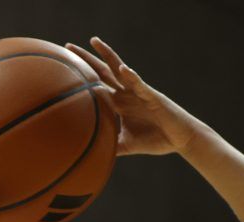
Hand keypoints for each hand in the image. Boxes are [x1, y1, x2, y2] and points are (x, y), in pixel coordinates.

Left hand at [65, 37, 201, 156]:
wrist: (179, 140)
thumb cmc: (154, 139)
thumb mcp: (125, 145)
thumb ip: (108, 146)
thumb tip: (89, 158)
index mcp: (119, 103)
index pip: (96, 86)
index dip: (82, 77)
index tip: (64, 69)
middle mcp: (126, 93)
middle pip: (102, 72)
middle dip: (86, 59)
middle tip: (67, 47)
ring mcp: (138, 92)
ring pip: (120, 70)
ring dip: (107, 55)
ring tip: (94, 42)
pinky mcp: (151, 96)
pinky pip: (139, 84)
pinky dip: (131, 77)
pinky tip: (122, 69)